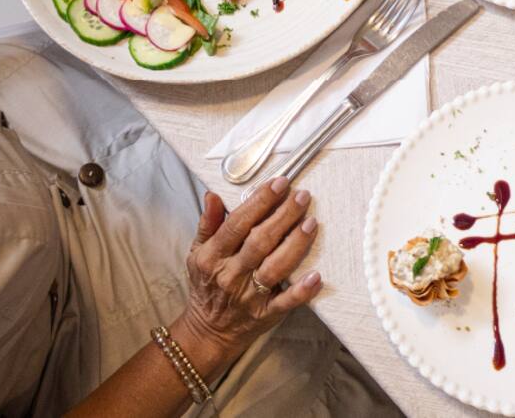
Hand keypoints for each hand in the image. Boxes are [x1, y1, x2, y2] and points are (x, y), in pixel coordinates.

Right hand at [176, 178, 321, 370]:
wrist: (207, 332)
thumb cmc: (207, 285)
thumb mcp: (198, 253)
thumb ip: (208, 224)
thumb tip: (213, 195)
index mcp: (213, 256)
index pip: (237, 224)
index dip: (259, 202)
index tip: (279, 183)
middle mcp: (231, 274)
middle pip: (260, 242)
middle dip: (283, 216)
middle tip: (302, 196)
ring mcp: (249, 296)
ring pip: (275, 267)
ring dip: (295, 245)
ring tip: (311, 223)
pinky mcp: (265, 314)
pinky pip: (285, 302)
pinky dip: (301, 291)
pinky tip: (316, 276)